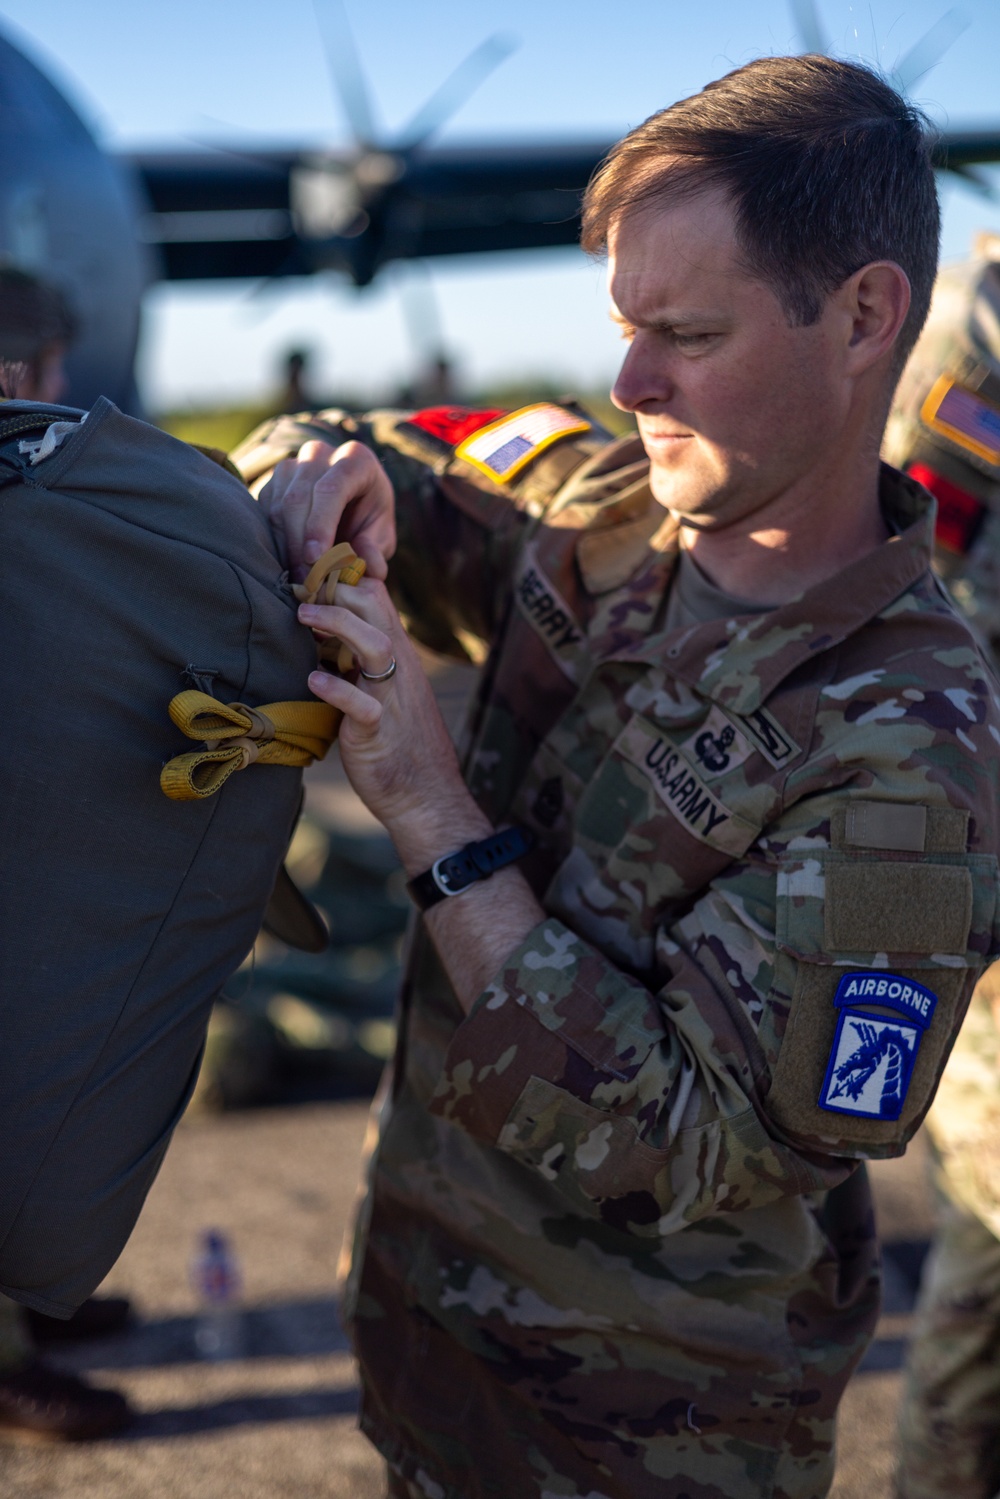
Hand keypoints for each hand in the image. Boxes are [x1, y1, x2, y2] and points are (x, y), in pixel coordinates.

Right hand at [259, 439, 395, 582]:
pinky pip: (265, 513)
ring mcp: (292, 465)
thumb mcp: (381, 535)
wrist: (351, 503)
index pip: (332, 488)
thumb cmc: (368, 518)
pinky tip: (288, 563)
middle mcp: (320, 454)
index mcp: (356, 459)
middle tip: (306, 580)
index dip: (321, 525)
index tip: (315, 558)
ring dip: (285, 547)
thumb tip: (364, 564)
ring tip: (298, 578)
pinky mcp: (272, 482)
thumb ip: (376, 550)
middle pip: (299, 499)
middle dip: (299, 544)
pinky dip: (275, 542)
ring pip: (278, 507)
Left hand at [299, 580, 489, 873]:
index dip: (344, 577)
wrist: (425, 795)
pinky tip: (314, 681)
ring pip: (374, 645)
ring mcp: (390, 697)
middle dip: (336, 590)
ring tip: (303, 617)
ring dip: (337, 625)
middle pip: (376, 607)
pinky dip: (336, 690)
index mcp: (396, 654)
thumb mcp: (382, 690)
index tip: (308, 574)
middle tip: (299, 590)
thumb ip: (359, 661)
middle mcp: (397, 668)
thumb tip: (322, 637)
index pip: (377, 596)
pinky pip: (362, 704)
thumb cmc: (397, 742)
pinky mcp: (378, 730)